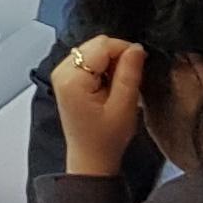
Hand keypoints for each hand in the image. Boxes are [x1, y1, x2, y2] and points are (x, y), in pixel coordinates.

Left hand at [53, 35, 146, 175]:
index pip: (102, 45)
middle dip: (117, 56)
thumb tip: (137, 47)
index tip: (140, 65)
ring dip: (110, 62)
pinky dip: (103, 68)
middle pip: (96, 45)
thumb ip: (130, 73)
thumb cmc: (107, 138)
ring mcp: (62, 74)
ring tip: (118, 85)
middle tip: (129, 78)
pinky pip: (88, 60)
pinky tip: (109, 86)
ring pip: (93, 50)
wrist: (91, 157)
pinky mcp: (66, 78)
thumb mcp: (124, 106)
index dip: (125, 50)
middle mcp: (61, 71)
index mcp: (72, 78)